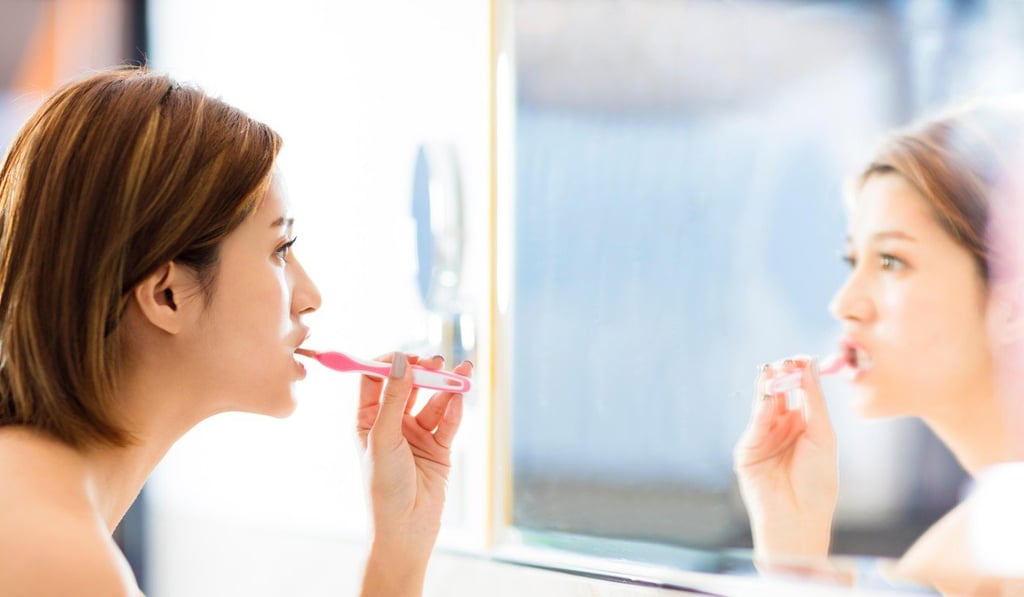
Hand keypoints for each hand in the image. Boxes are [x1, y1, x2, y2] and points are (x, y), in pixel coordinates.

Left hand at [355, 352, 469, 596]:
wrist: (406, 529)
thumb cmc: (384, 488)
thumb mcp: (383, 438)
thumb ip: (393, 398)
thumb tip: (399, 361)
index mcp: (367, 420)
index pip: (375, 380)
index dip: (389, 364)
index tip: (405, 355)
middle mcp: (392, 424)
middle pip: (408, 386)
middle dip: (423, 372)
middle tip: (435, 362)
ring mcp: (416, 435)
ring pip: (433, 401)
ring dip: (446, 386)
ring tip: (461, 371)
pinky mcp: (439, 448)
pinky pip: (448, 421)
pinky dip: (455, 408)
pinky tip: (460, 397)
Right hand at [733, 357, 837, 565]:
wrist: (798, 516)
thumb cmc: (818, 481)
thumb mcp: (823, 435)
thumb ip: (813, 400)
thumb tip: (808, 367)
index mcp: (806, 426)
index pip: (801, 392)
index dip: (801, 375)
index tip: (802, 358)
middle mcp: (784, 428)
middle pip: (780, 394)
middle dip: (783, 376)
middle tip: (786, 361)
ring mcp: (764, 437)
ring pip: (764, 404)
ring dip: (768, 386)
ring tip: (773, 369)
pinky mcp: (747, 449)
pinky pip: (755, 423)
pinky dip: (761, 408)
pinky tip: (767, 396)